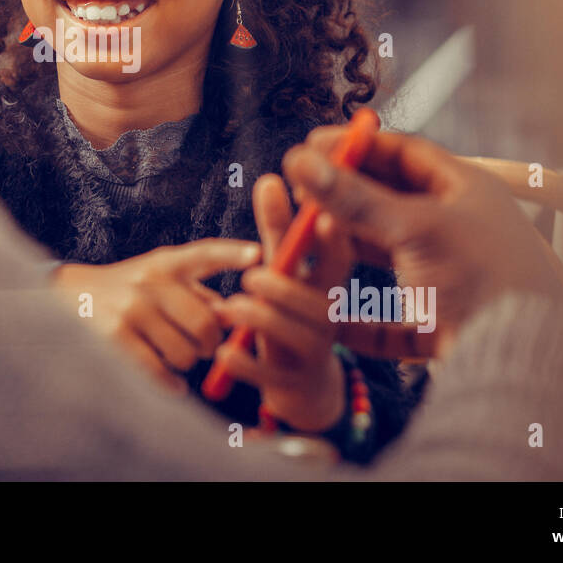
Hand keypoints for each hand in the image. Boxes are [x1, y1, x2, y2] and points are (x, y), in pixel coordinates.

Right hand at [50, 240, 261, 392]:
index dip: (232, 253)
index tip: (258, 254)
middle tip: (204, 347)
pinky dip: (171, 384)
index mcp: (166, 263)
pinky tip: (171, 382)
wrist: (71, 297)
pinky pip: (159, 371)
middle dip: (210, 344)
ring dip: (186, 362)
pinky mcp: (115, 336)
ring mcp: (132, 308)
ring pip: (185, 353)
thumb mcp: (160, 279)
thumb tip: (234, 316)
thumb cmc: (129, 291)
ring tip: (174, 354)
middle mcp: (150, 281)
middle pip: (205, 323)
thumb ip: (198, 293)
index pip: (204, 253)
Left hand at [210, 172, 352, 432]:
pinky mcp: (292, 383)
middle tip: (252, 276)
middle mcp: (327, 318)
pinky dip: (247, 364)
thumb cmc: (291, 311)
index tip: (321, 217)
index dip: (333, 241)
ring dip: (264, 320)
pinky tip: (224, 352)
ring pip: (298, 338)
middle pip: (320, 304)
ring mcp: (313, 353)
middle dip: (289, 288)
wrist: (303, 382)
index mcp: (328, 286)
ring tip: (230, 306)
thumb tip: (269, 179)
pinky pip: (273, 375)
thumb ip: (276, 230)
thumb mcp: (285, 271)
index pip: (339, 261)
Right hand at [281, 125, 562, 358]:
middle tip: (303, 190)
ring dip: (347, 251)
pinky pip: (391, 320)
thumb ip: (354, 198)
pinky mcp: (441, 326)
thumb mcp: (414, 229)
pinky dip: (359, 318)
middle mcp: (459, 231)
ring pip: (387, 257)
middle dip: (345, 197)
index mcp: (466, 193)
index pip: (404, 153)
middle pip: (390, 203)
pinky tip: (330, 313)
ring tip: (306, 240)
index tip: (313, 146)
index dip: (357, 146)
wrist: (525, 357)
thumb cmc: (483, 278)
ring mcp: (449, 278)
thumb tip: (301, 161)